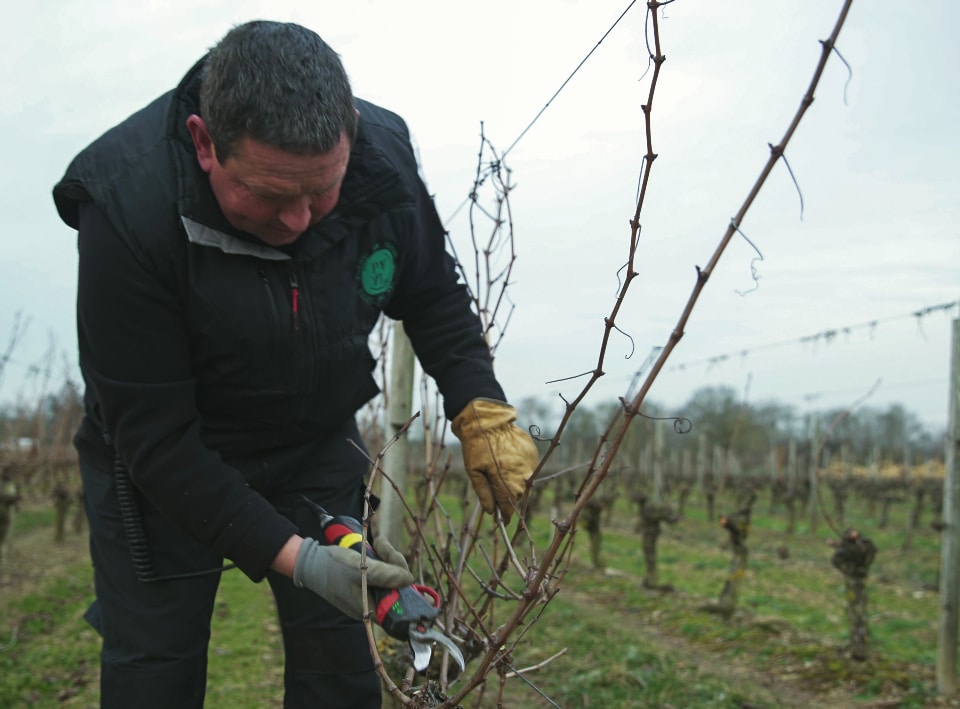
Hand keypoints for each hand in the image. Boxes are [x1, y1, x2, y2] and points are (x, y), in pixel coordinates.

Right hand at [293, 536, 413, 619]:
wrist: (309, 561)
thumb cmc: (333, 567)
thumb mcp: (361, 568)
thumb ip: (386, 575)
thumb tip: (409, 579)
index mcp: (369, 609)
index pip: (398, 604)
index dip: (405, 586)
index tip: (400, 565)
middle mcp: (370, 606)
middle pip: (396, 587)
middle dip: (394, 563)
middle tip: (383, 544)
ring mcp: (367, 595)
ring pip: (389, 577)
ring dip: (388, 558)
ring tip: (379, 542)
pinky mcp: (364, 584)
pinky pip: (380, 573)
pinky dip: (381, 560)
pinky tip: (377, 546)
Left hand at [452, 398, 538, 521]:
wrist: (489, 420)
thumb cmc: (477, 446)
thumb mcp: (474, 471)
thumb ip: (484, 493)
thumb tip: (490, 511)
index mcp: (506, 482)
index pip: (508, 507)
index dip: (504, 516)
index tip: (501, 521)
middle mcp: (521, 476)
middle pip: (516, 496)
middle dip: (506, 498)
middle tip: (496, 491)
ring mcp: (529, 465)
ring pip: (523, 483)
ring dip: (513, 483)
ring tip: (500, 471)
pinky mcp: (532, 455)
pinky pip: (527, 469)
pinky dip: (518, 470)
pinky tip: (507, 461)